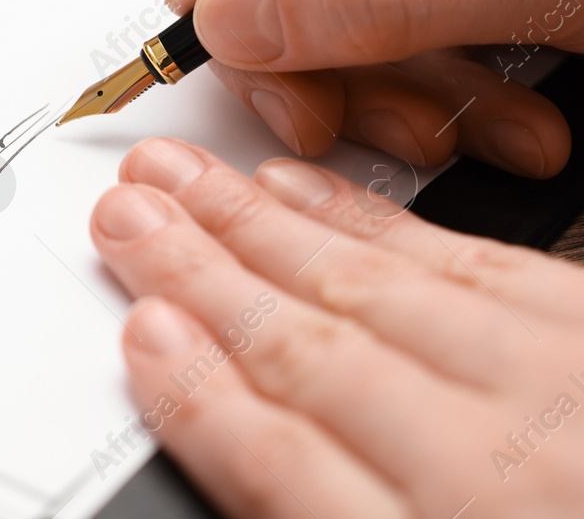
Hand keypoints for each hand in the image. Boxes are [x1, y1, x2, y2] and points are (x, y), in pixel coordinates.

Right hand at [92, 137, 583, 518]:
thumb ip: (314, 497)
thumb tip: (205, 395)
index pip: (281, 465)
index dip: (196, 398)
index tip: (138, 332)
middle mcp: (502, 467)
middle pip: (311, 354)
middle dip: (201, 276)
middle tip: (127, 215)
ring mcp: (557, 388)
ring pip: (373, 290)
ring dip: (261, 229)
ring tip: (183, 182)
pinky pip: (472, 261)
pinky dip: (375, 221)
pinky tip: (309, 192)